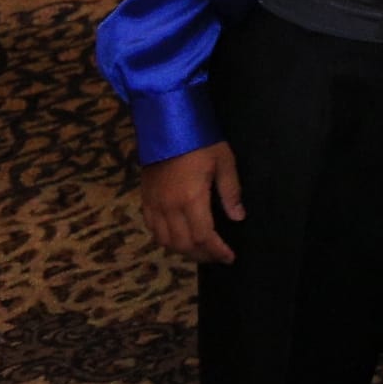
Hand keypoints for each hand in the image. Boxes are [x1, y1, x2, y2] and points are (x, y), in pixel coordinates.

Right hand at [138, 141, 243, 264]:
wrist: (166, 125)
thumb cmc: (200, 141)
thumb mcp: (224, 162)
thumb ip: (231, 192)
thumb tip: (238, 217)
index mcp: (191, 199)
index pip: (204, 236)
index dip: (217, 251)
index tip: (229, 257)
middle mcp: (169, 207)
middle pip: (183, 244)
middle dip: (202, 255)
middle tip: (218, 257)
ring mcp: (153, 205)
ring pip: (164, 241)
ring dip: (183, 251)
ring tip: (200, 251)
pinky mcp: (144, 200)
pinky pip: (152, 229)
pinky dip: (165, 240)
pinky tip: (177, 238)